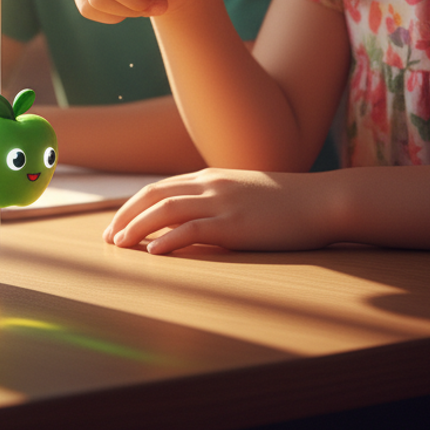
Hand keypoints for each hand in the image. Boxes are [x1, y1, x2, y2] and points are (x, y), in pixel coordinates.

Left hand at [102, 168, 335, 253]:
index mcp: (208, 177)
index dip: (133, 206)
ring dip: (137, 227)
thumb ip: (215, 199)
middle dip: (125, 216)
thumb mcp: (241, 192)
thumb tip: (191, 219)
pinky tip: (153, 252)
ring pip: (165, 210)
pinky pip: (193, 230)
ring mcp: (221, 203)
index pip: (158, 188)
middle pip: (153, 196)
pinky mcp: (235, 224)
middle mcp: (208, 185)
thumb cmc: (285, 202)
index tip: (116, 224)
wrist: (321, 200)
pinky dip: (168, 239)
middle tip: (108, 237)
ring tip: (121, 245)